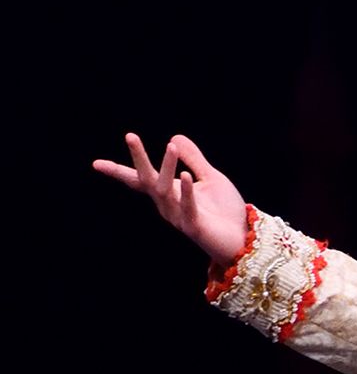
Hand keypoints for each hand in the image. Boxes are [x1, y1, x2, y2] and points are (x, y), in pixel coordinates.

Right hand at [93, 133, 247, 265]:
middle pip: (147, 180)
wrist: (243, 239)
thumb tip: (173, 137)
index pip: (139, 179)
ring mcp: (179, 217)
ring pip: (166, 190)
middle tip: (130, 135)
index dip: (118, 171)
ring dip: (168, 167)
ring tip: (171, 146)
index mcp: (169, 193)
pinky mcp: (194, 227)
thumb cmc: (225, 211)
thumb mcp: (211, 178)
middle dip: (139, 159)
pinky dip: (187, 191)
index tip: (95, 164)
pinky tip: (185, 174)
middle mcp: (168, 205)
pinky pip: (187, 207)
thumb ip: (194, 159)